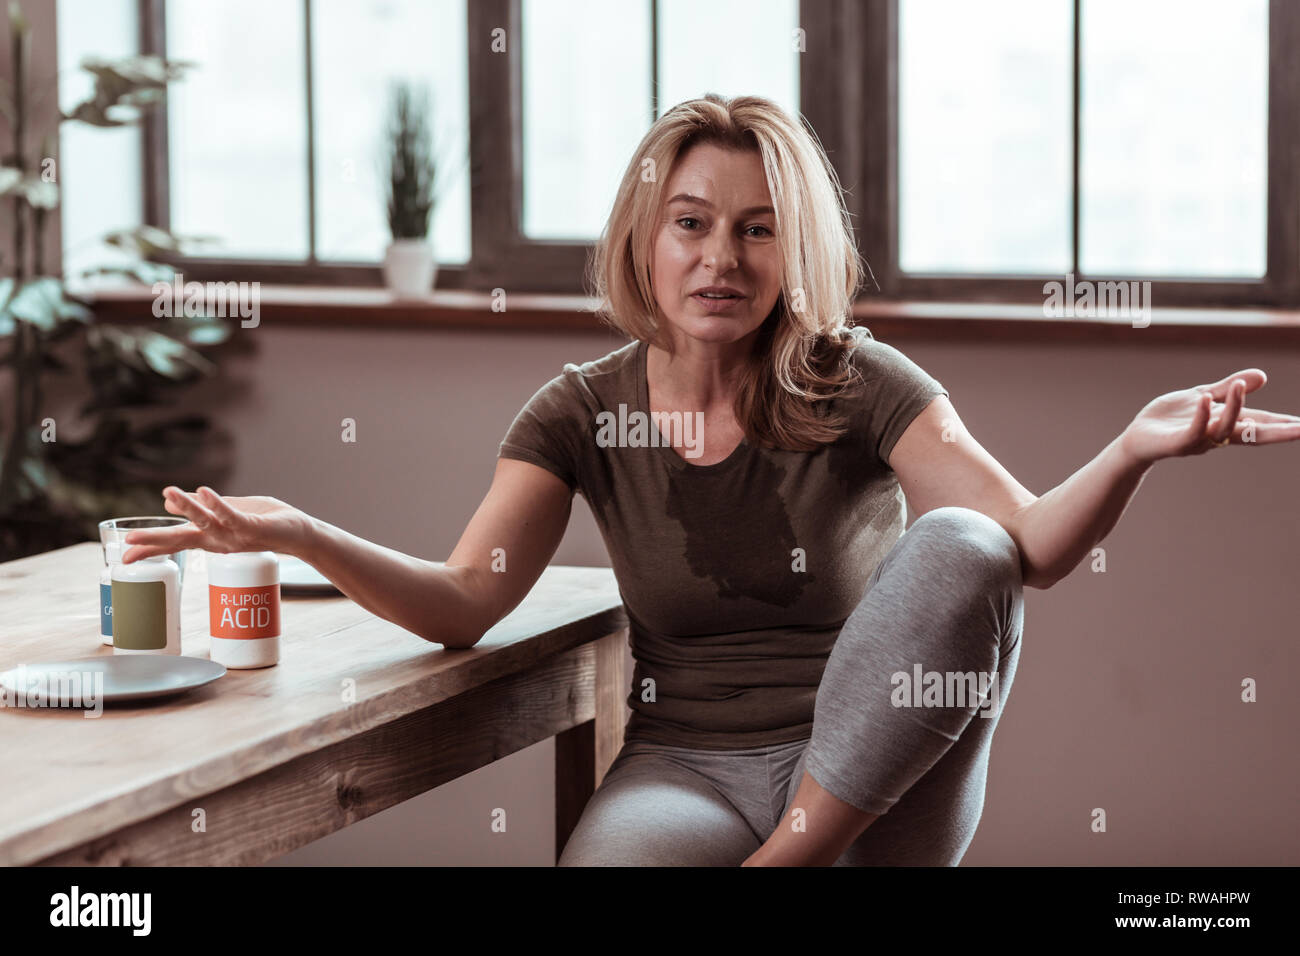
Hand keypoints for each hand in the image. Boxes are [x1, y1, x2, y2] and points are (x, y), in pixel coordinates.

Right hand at [121, 486, 311, 563]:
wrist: (299, 533)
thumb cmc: (266, 521)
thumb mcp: (231, 512)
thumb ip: (206, 508)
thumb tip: (171, 504)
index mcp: (211, 537)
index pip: (176, 542)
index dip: (150, 547)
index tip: (123, 554)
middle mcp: (218, 540)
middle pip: (182, 539)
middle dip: (155, 541)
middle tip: (127, 543)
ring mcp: (235, 535)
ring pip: (205, 522)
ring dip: (187, 507)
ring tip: (168, 492)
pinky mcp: (252, 527)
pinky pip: (231, 514)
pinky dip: (217, 503)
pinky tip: (204, 491)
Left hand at [1120, 368, 1299, 466]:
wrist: (1137, 437)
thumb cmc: (1171, 419)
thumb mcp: (1204, 397)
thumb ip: (1229, 389)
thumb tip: (1262, 376)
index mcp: (1226, 424)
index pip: (1262, 423)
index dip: (1285, 424)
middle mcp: (1217, 435)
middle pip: (1253, 434)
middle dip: (1279, 432)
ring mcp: (1198, 440)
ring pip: (1223, 428)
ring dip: (1234, 407)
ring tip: (1238, 386)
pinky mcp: (1177, 443)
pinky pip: (1192, 431)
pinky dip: (1201, 417)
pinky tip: (1205, 400)